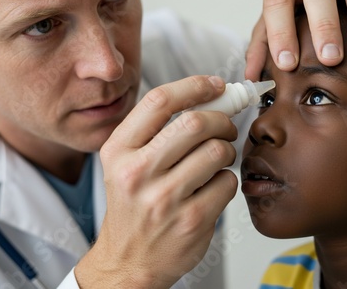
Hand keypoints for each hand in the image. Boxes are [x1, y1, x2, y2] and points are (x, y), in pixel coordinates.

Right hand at [75, 76, 237, 287]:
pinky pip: (227, 182)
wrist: (128, 260)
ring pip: (218, 151)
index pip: (159, 101)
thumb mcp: (126, 164)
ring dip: (227, 150)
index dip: (194, 86)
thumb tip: (207, 96)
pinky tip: (212, 188)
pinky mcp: (192, 220)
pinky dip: (227, 179)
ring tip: (218, 159)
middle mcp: (137, 173)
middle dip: (221, 118)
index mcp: (118, 151)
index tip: (215, 84)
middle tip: (225, 124)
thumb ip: (156, 130)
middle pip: (195, 122)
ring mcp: (165, 199)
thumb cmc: (132, 208)